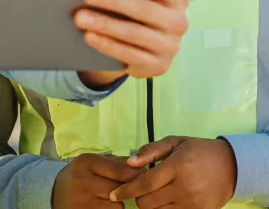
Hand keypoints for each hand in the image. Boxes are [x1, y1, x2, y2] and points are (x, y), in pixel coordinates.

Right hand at [52, 153, 139, 207]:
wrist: (55, 194)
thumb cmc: (78, 175)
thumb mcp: (90, 163)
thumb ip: (113, 162)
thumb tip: (138, 165)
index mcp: (86, 162)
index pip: (119, 170)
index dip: (136, 175)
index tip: (146, 177)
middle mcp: (85, 181)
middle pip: (121, 188)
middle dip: (128, 190)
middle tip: (133, 189)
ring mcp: (85, 201)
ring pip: (118, 206)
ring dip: (120, 204)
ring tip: (112, 198)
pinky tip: (105, 206)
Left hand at [75, 0, 195, 84]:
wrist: (140, 40)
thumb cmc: (141, 0)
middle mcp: (179, 22)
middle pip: (144, 9)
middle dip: (113, 0)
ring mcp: (170, 46)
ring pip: (134, 33)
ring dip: (105, 24)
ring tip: (80, 16)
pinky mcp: (158, 66)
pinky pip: (130, 55)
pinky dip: (107, 45)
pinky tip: (89, 36)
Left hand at [110, 136, 236, 207]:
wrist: (231, 167)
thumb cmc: (198, 150)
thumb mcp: (174, 142)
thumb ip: (150, 150)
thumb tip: (129, 162)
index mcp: (176, 167)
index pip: (145, 183)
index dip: (127, 190)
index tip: (114, 194)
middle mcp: (184, 189)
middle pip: (149, 202)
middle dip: (137, 197)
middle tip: (137, 188)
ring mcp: (193, 204)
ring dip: (150, 205)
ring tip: (152, 193)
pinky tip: (163, 200)